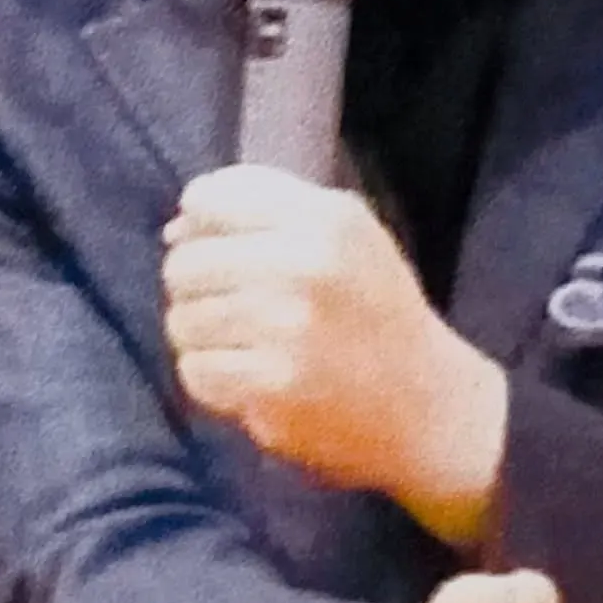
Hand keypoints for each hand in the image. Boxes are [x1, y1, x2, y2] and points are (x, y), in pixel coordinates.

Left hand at [162, 165, 507, 541]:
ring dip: (203, 337)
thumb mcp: (347, 234)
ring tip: (244, 344)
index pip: (209, 199)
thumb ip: (267, 210)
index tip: (215, 246)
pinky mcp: (273, 387)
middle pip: (185, 262)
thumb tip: (175, 228)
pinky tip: (250, 377)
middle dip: (195, 286)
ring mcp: (287, 328)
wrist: (427, 404)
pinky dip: (214, 379)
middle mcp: (306, 264)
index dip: (197, 224)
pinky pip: (195, 372)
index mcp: (325, 218)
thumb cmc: (376, 311)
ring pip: (182, 320)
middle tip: (230, 305)